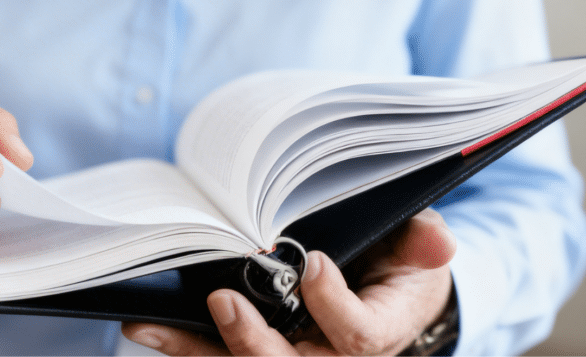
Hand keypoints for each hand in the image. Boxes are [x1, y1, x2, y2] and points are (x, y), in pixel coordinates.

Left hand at [122, 209, 455, 355]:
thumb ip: (423, 241)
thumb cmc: (400, 261)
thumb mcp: (419, 245)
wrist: (383, 288)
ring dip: (195, 349)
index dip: (334, 306)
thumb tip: (439, 241)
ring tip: (150, 327)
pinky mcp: (262, 349)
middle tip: (224, 302)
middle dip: (253, 342)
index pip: (357, 336)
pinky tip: (146, 328)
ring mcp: (294, 356)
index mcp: (379, 333)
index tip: (316, 265)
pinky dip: (182, 345)